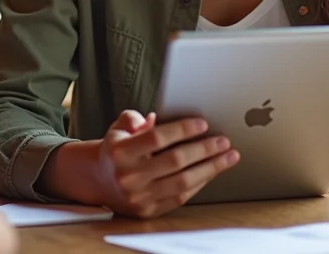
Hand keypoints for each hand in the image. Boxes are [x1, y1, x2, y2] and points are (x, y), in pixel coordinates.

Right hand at [95, 110, 239, 218]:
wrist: (100, 181)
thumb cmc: (116, 150)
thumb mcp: (118, 127)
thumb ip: (133, 118)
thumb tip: (155, 119)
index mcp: (120, 152)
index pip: (156, 138)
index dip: (182, 130)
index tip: (203, 124)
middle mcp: (128, 176)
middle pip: (175, 161)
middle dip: (204, 149)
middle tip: (224, 141)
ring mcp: (139, 197)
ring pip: (182, 182)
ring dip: (210, 168)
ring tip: (228, 157)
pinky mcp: (148, 211)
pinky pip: (180, 197)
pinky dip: (200, 183)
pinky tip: (212, 172)